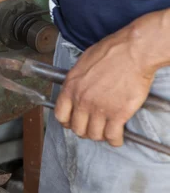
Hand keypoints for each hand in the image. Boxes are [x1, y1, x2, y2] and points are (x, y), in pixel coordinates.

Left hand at [54, 30, 155, 146]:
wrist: (132, 53)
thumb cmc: (110, 52)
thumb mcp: (82, 63)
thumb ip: (77, 80)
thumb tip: (77, 87)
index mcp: (71, 88)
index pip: (60, 115)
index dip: (67, 122)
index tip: (72, 122)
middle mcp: (82, 101)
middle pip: (77, 128)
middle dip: (84, 130)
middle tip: (91, 127)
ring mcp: (99, 109)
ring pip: (94, 134)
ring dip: (99, 136)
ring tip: (104, 132)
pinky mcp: (118, 114)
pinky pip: (112, 136)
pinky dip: (115, 140)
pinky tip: (116, 137)